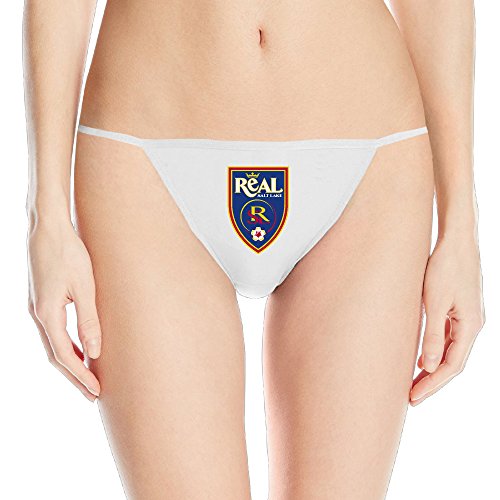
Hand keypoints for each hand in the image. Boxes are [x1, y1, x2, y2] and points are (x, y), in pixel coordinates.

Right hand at [27, 220, 101, 401]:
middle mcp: (38, 315)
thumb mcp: (85, 287)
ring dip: (70, 363)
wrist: (48, 229)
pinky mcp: (41, 300)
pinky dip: (66, 346)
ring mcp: (37, 308)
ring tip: (89, 376)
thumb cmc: (69, 253)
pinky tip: (80, 347)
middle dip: (75, 376)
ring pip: (53, 345)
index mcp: (47, 314)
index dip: (81, 376)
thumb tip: (95, 353)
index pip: (65, 356)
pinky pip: (53, 332)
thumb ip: (89, 320)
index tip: (97, 392)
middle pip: (56, 356)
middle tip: (93, 394)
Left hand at [410, 234, 484, 405]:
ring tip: (412, 381)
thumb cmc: (444, 267)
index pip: (452, 366)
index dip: (432, 384)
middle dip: (431, 380)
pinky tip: (420, 355)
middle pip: (452, 362)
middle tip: (410, 397)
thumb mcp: (434, 302)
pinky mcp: (457, 309)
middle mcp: (472, 325)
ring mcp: (465, 317)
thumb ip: (432, 335)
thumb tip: (429, 366)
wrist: (456, 240)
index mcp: (470, 326)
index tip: (413, 397)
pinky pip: (447, 337)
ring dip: (432, 366)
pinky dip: (433, 349)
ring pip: (449, 350)